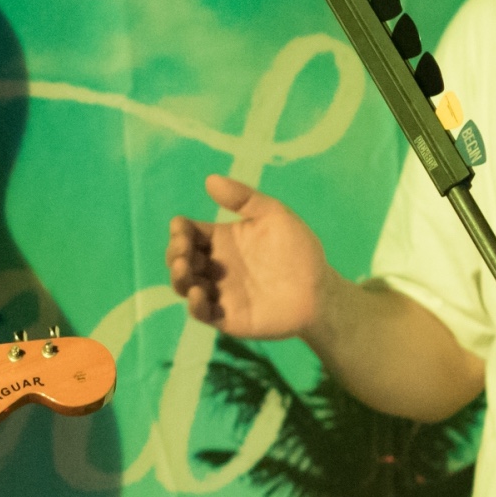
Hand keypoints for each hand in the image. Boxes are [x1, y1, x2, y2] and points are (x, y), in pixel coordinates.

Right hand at [167, 174, 330, 339]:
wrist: (320, 291)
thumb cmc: (298, 251)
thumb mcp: (275, 215)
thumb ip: (244, 199)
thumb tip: (209, 179)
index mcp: (221, 240)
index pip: (189, 233)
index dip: (179, 229)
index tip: (181, 226)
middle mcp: (213, 266)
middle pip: (180, 258)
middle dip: (175, 252)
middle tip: (184, 248)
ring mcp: (217, 292)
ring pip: (184, 285)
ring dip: (178, 276)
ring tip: (184, 267)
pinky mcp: (225, 316)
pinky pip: (201, 313)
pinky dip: (194, 305)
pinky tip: (198, 294)